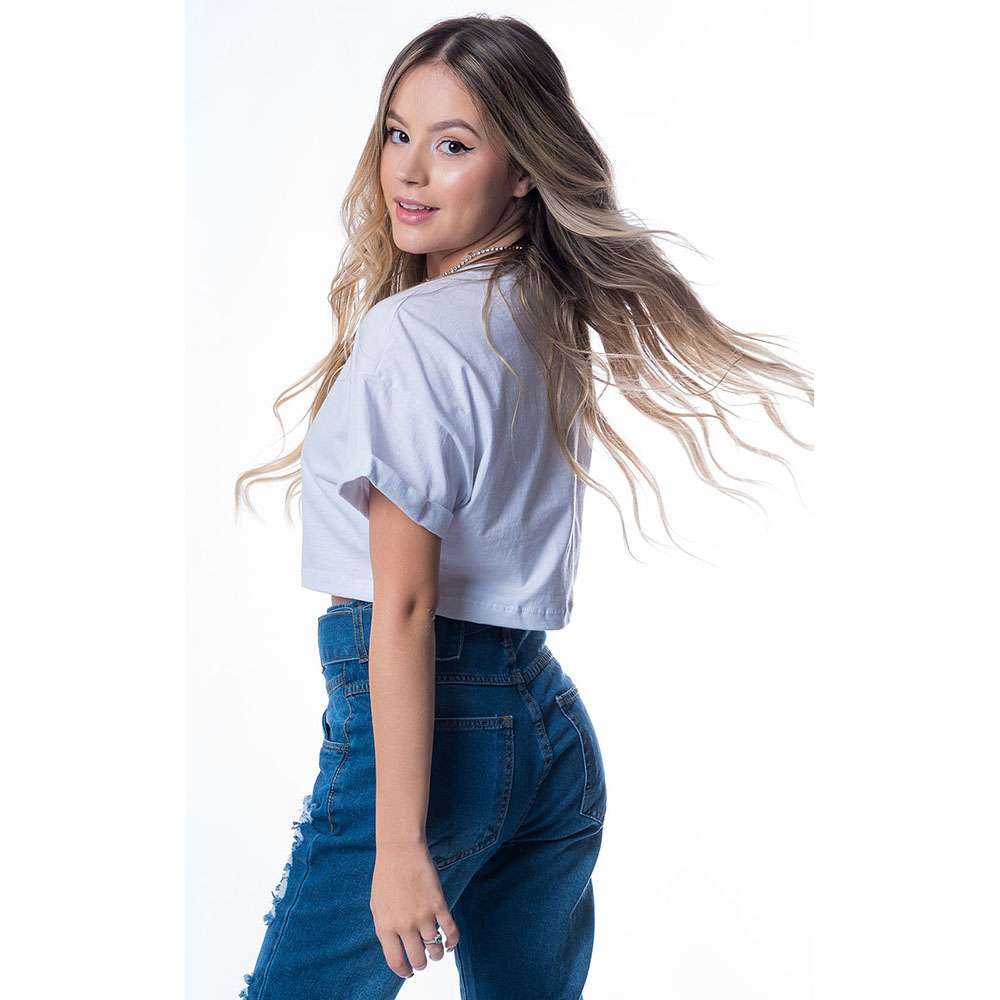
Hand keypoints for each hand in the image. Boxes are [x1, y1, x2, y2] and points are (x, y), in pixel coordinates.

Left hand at [370, 839, 459, 978]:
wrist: (400, 850)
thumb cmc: (386, 875)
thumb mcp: (376, 905)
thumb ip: (383, 928)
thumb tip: (392, 947)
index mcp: (386, 926)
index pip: (396, 961)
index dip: (404, 971)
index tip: (408, 972)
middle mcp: (405, 924)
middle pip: (418, 959)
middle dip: (422, 964)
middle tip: (423, 960)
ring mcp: (423, 914)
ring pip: (435, 948)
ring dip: (437, 954)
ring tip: (436, 951)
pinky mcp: (439, 903)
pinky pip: (451, 931)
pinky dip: (452, 942)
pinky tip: (449, 943)